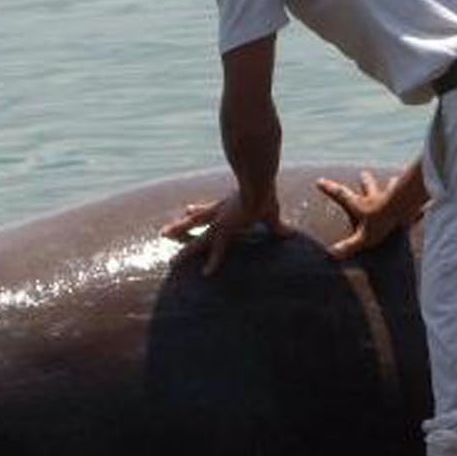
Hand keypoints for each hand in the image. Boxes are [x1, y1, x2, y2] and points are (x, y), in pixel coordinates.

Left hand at [161, 189, 285, 274]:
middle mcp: (220, 211)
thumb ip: (278, 227)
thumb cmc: (265, 191)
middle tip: (164, 232)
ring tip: (170, 256)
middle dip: (181, 227)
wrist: (259, 181)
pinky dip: (213, 262)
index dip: (196, 211)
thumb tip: (291, 235)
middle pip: (196, 221)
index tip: (186, 210)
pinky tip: (205, 275)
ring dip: (184, 246)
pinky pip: (218, 250)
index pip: (208, 209)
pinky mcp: (227, 228)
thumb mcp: (271, 213)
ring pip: (198, 236)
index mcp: (228, 204)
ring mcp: (221, 220)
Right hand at [317, 168, 413, 258]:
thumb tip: (332, 253)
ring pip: (391, 186)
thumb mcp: (364, 237)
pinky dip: (416, 195)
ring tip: (393, 177)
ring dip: (391, 183)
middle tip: (363, 173)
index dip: (330, 189)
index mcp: (362, 205)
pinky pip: (412, 196)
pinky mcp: (409, 199)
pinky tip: (423, 195)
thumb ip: (350, 246)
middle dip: (365, 181)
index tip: (319, 180)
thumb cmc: (383, 222)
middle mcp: (376, 197)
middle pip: (368, 186)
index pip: (342, 195)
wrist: (404, 208)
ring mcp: (393, 196)